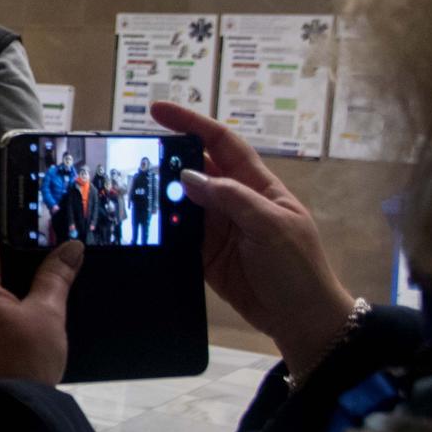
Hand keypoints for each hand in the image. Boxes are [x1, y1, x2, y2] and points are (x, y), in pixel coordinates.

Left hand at [0, 242, 82, 395]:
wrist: (10, 414)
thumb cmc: (26, 362)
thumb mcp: (48, 312)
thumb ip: (56, 275)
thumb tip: (70, 248)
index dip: (26, 253)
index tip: (48, 257)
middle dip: (18, 283)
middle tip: (47, 290)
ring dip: (7, 308)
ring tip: (35, 317)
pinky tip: (18, 339)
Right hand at [148, 101, 357, 374]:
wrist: (302, 319)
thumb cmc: (298, 268)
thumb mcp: (271, 227)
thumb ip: (231, 199)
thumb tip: (189, 176)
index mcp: (257, 186)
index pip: (221, 144)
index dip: (191, 123)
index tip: (157, 111)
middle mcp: (234, 202)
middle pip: (196, 170)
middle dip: (168, 158)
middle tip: (133, 155)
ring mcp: (218, 230)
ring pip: (182, 203)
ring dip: (159, 196)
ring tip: (129, 189)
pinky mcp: (206, 257)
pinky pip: (178, 237)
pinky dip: (161, 231)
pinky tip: (141, 226)